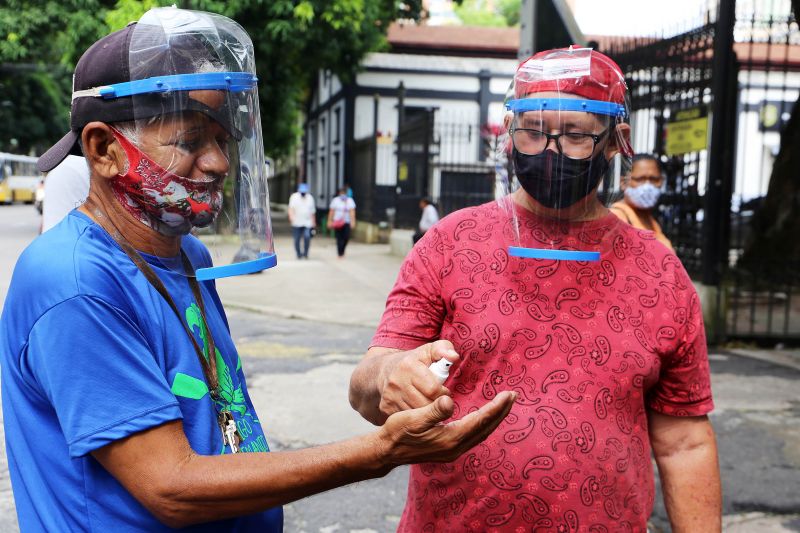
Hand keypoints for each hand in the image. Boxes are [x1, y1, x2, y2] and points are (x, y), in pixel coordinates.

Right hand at [377, 391, 516, 465]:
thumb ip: (433, 410)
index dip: (496, 407)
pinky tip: (484, 417)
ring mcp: (453, 451)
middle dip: (501, 412)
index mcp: (450, 439)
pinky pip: (474, 436)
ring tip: (504, 404)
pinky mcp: (449, 449)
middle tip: (514, 396)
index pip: (480, 420)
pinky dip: (484, 424)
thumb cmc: (397, 431)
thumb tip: (450, 402)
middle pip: (486, 428)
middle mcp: (455, 447)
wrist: (387, 450)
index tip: (508, 394)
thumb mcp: (413, 417)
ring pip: (482, 433)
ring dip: (495, 418)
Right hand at [378, 340, 459, 417]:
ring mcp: (390, 396)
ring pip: (417, 416)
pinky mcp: (386, 408)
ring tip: (429, 403)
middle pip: (425, 405)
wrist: (386, 371)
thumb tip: (454, 356)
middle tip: (438, 400)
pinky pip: (407, 420)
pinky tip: (418, 411)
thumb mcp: (429, 350)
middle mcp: (396, 382)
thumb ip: (444, 349)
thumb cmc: (414, 361)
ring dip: (427, 414)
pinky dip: (416, 418)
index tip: (444, 391)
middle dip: (437, 405)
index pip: (433, 389)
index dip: (443, 393)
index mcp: (408, 366)